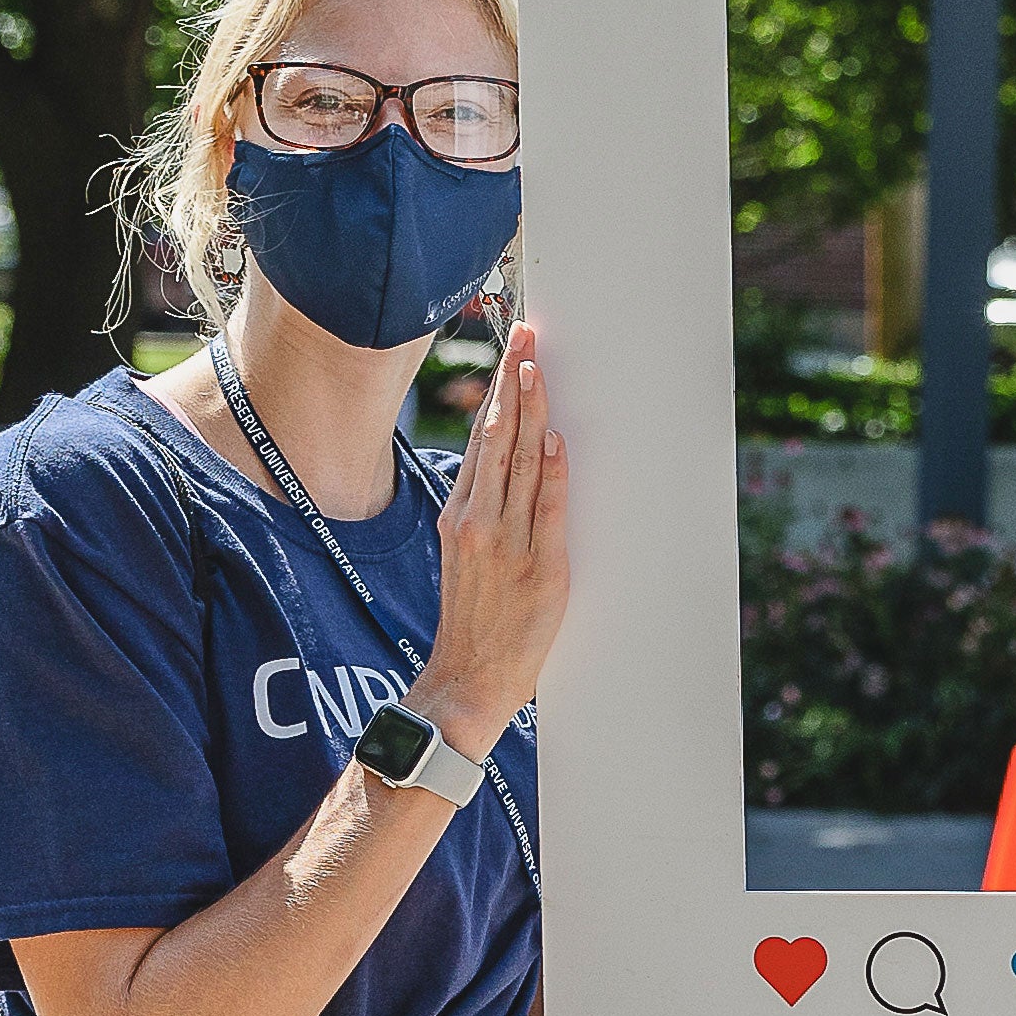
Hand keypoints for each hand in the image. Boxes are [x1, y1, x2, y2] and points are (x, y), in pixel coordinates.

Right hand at [411, 320, 568, 748]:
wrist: (467, 678)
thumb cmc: (472, 621)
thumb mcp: (462, 556)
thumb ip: (481, 514)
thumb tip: (505, 471)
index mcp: (459, 516)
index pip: (481, 441)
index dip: (498, 395)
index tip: (511, 356)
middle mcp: (477, 521)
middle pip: (498, 438)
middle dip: (515, 383)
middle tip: (528, 337)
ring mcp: (505, 542)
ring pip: (521, 463)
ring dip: (533, 412)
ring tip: (539, 367)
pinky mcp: (538, 566)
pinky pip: (547, 510)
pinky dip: (552, 472)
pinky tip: (556, 439)